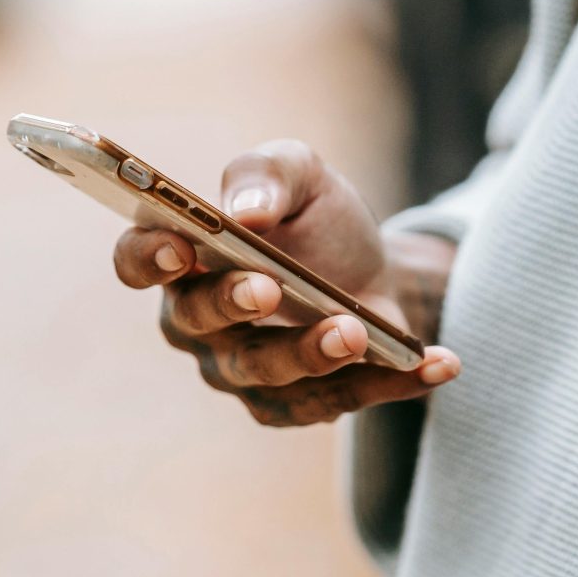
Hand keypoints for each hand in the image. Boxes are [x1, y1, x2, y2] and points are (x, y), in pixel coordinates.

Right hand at [113, 139, 460, 426]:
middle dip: (233, 305)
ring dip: (311, 354)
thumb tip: (245, 210)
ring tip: (356, 330)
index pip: (139, 261)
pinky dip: (391, 383)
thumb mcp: (301, 173)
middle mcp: (199, 322)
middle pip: (199, 324)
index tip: (181, 248)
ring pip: (266, 375)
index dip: (149, 258)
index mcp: (184, 256)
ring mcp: (245, 370)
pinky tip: (439, 363)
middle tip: (270, 288)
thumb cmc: (316, 219)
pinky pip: (337, 402)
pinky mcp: (297, 403)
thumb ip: (268, 174)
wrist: (371, 267)